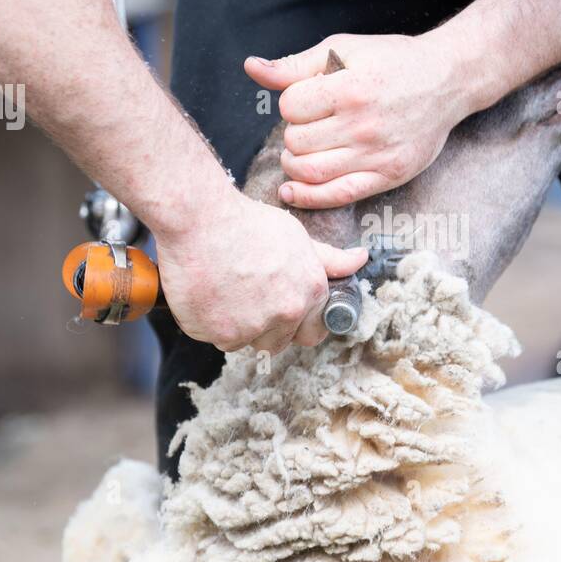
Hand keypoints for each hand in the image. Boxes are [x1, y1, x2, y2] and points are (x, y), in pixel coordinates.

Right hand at [153, 190, 367, 352]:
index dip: (297, 324)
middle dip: (265, 327)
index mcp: (309, 293)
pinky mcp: (218, 333)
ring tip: (225, 291)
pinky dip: (209, 323)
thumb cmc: (247, 223)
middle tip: (247, 298)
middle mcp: (286, 314)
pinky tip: (207, 294)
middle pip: (277, 342)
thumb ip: (329, 259)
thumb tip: (360, 259)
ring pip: (244, 341)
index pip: (312, 332)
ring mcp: (251, 327)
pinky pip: (215, 338)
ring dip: (236, 325)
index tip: (281, 312)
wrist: (200, 219)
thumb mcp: (297, 237)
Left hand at [244, 32, 488, 208]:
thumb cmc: (394, 60)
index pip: (290, 107)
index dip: (292, 102)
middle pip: (296, 141)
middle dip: (293, 132)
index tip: (307, 98)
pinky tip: (292, 191)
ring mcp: (377, 154)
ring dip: (294, 163)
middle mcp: (363, 125)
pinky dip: (307, 197)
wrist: (447, 80)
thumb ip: (296, 64)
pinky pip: (338, 195)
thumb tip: (251, 68)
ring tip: (299, 151)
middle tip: (310, 124)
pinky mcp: (388, 175)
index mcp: (351, 88)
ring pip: (310, 171)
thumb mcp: (344, 49)